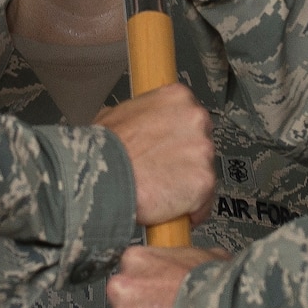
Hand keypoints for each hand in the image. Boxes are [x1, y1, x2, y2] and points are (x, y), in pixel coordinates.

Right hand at [93, 83, 215, 227]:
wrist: (102, 175)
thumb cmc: (104, 149)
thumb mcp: (118, 114)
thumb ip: (142, 117)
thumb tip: (140, 126)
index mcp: (178, 97)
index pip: (190, 119)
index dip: (179, 138)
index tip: (170, 150)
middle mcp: (196, 118)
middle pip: (201, 144)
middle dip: (186, 161)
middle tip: (162, 173)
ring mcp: (203, 149)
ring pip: (203, 173)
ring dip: (187, 186)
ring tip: (160, 193)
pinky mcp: (205, 180)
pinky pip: (203, 201)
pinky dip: (189, 210)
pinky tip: (168, 209)